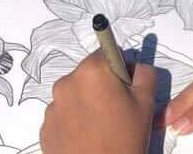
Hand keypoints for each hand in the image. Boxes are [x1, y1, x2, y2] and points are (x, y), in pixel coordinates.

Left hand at [40, 49, 155, 153]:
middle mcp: (66, 83)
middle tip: (116, 110)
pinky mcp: (45, 128)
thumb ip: (144, 73)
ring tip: (101, 127)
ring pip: (74, 95)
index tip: (125, 87)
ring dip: (86, 103)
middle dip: (101, 86)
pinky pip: (63, 115)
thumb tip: (133, 66)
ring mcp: (52, 107)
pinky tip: (87, 137)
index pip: (106, 53)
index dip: (118, 68)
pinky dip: (74, 121)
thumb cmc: (124, 138)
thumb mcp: (147, 101)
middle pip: (88, 74)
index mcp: (91, 71)